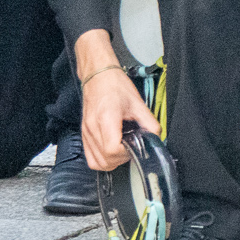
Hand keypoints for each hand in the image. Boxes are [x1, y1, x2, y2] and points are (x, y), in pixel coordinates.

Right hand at [74, 31, 157, 170]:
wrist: (97, 75)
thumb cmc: (115, 85)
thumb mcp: (137, 102)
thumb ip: (149, 123)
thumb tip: (156, 139)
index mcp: (106, 118)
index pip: (112, 150)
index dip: (125, 153)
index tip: (133, 145)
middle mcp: (93, 128)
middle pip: (105, 161)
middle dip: (121, 159)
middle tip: (130, 147)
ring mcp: (86, 132)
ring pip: (97, 163)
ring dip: (112, 162)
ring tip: (121, 149)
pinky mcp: (84, 134)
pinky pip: (91, 158)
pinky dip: (102, 160)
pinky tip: (112, 150)